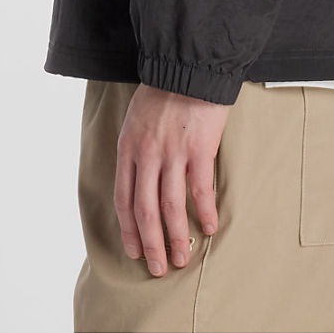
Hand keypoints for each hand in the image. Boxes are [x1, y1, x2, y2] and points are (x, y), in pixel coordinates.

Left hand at [114, 81, 229, 276]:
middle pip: (145, 210)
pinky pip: (200, 189)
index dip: (128, 229)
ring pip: (171, 206)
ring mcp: (172, 152)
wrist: (189, 64)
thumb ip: (137, 147)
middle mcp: (147, 153)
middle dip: (151, 243)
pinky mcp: (199, 149)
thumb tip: (141, 179)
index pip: (123, 198)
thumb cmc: (165, 88)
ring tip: (182, 259)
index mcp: (128, 146)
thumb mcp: (137, 117)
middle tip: (157, 268)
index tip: (135, 251)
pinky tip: (210, 228)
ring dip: (177, 237)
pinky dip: (205, 212)